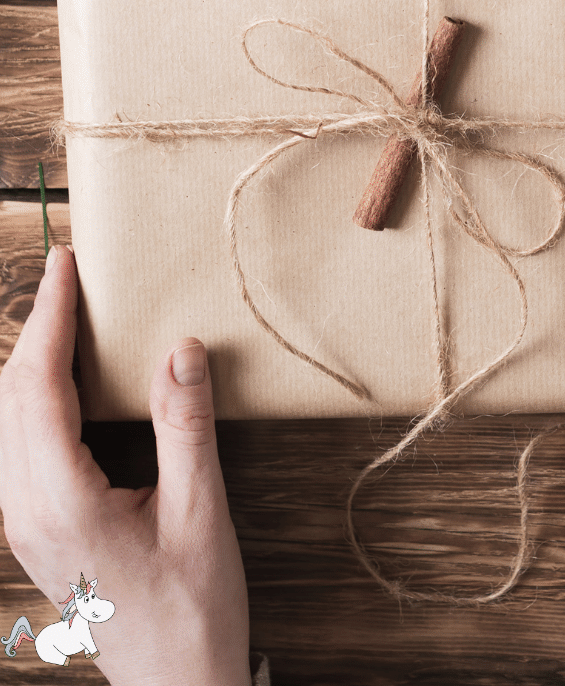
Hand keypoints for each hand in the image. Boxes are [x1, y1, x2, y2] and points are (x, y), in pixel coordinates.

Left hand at [0, 245, 250, 685]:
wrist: (175, 685)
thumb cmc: (191, 608)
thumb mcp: (200, 512)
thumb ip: (185, 426)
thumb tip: (179, 348)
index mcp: (62, 501)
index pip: (37, 389)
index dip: (49, 319)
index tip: (66, 266)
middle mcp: (26, 510)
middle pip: (10, 397)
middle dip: (36, 328)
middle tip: (71, 276)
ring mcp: (25, 522)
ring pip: (7, 420)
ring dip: (32, 361)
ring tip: (68, 315)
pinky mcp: (36, 528)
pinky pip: (18, 444)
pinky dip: (36, 396)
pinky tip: (69, 380)